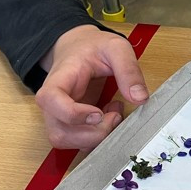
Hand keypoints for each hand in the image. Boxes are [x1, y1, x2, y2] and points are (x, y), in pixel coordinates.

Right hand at [35, 25, 148, 149]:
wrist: (78, 47)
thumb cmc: (93, 47)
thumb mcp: (116, 47)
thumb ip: (128, 69)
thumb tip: (139, 98)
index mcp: (59, 78)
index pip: (51, 101)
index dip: (72, 113)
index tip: (98, 113)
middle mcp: (52, 102)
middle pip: (60, 133)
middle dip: (94, 133)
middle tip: (115, 114)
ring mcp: (58, 115)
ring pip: (67, 142)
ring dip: (96, 137)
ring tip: (113, 114)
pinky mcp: (68, 123)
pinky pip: (78, 141)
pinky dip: (97, 137)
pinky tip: (109, 117)